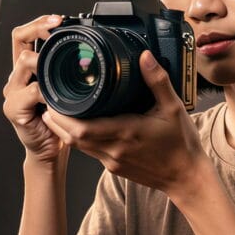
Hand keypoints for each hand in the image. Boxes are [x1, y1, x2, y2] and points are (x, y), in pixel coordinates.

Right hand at [2, 14, 68, 167]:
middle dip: (38, 29)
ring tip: (60, 59)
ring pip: (24, 62)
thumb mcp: (67, 89)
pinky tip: (58, 92)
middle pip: (18, 40)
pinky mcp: (13, 108)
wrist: (50, 150)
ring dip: (44, 58)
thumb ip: (70, 71)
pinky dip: (46, 90)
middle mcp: (16, 76)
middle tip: (58, 27)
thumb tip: (96, 50)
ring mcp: (12, 91)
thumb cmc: (62, 118)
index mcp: (27, 69)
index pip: (23, 35)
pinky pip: (30, 91)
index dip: (38, 23)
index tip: (58, 19)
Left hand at [43, 50, 211, 199]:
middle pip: (72, 137)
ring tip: (57, 110)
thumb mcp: (174, 107)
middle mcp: (114, 149)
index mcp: (126, 132)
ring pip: (78, 146)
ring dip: (64, 130)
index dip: (62, 116)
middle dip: (56, 121)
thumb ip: (158, 81)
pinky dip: (79, 138)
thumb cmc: (181, 144)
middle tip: (49, 100)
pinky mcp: (114, 167)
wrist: (186, 178)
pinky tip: (79, 125)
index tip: (54, 98)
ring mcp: (112, 161)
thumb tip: (145, 56)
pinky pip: (89, 152)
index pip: (82, 128)